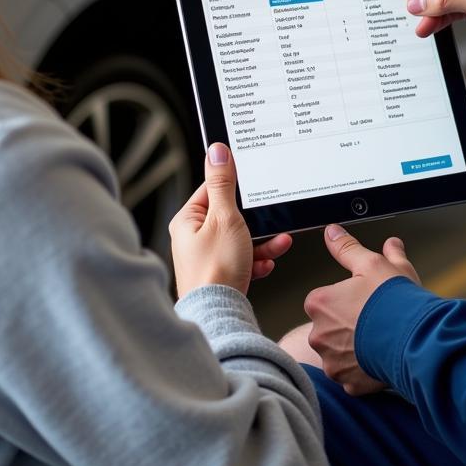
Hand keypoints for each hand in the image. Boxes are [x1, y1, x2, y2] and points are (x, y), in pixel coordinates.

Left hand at [169, 143, 291, 297]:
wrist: (218, 314)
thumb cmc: (215, 271)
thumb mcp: (225, 217)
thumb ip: (223, 183)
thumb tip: (217, 151)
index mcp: (188, 220)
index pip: (213, 189)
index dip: (237, 188)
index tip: (253, 187)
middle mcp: (194, 237)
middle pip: (232, 215)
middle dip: (257, 221)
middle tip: (270, 220)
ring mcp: (207, 256)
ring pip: (241, 238)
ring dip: (263, 241)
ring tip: (277, 243)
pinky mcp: (220, 272)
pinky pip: (243, 257)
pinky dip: (258, 258)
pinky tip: (265, 263)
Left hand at [304, 224, 419, 395]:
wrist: (416, 339)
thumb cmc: (394, 300)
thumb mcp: (373, 263)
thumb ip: (348, 248)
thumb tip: (333, 232)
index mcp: (320, 303)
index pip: (324, 298)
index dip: (346, 295)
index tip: (364, 297)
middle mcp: (319, 334)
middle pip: (330, 325)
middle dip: (349, 322)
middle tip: (375, 316)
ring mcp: (332, 362)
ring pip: (340, 350)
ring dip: (355, 345)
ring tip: (381, 337)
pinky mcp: (348, 383)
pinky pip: (352, 374)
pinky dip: (364, 367)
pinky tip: (381, 356)